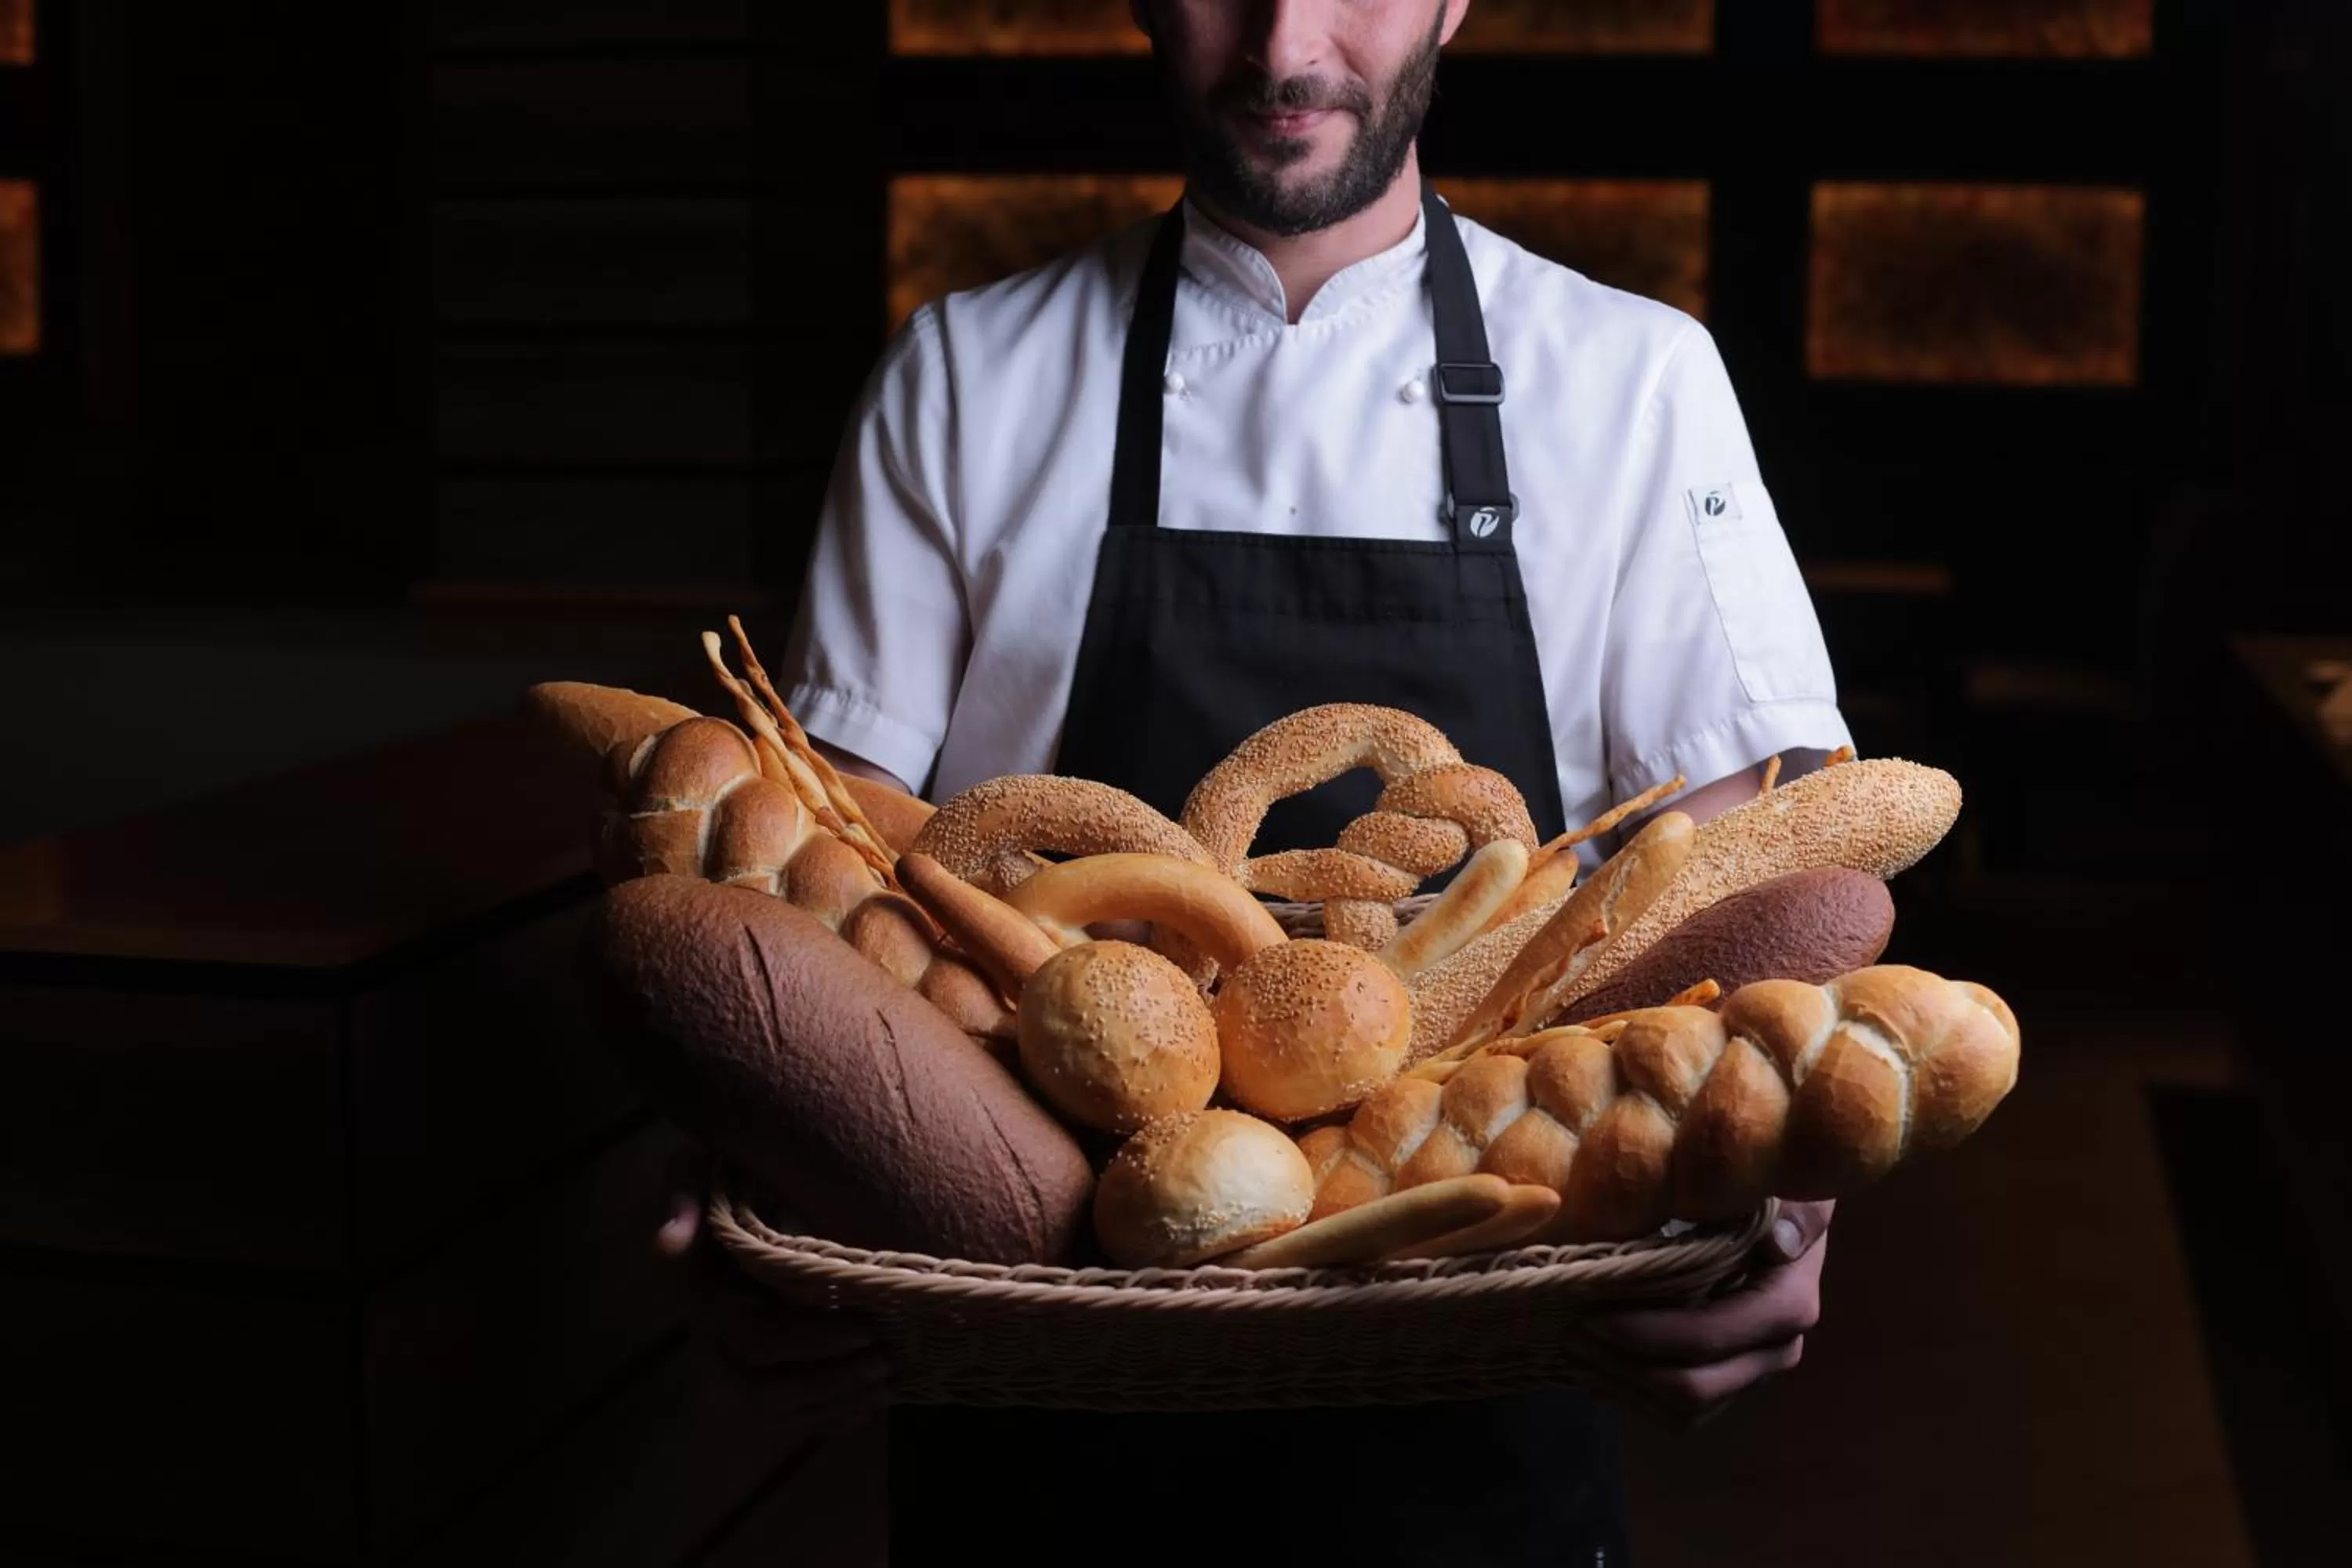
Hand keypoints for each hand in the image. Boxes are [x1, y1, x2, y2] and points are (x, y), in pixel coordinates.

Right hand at [656, 1142, 891, 1426]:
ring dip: (834, 1403)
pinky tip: (870, 1407)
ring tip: (889, 1382)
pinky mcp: (756, 1374)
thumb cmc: (720, 1172)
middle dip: (829, 1380)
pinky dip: (828, 1419)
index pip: (752, 1336)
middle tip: (887, 1360)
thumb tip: (669, 1242)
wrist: (724, 1188)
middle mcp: (708, 1338)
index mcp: (698, 1292)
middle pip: (763, 1389)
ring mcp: (730, 1361)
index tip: (866, 1326)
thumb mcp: (696, 1167)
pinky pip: (787, 1417)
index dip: (809, 1340)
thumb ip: (684, 1195)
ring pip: (777, 1411)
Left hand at [1583, 1200, 1832, 1429]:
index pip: (1710, 1336)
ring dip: (1622, 1385)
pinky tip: (1597, 1363)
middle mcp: (1775, 1351)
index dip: (1648, 1334)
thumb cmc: (1771, 1195)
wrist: (1780, 1220)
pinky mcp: (1729, 1384)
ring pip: (1682, 1411)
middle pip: (1693, 1386)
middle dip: (1624, 1366)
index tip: (1592, 1314)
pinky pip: (1678, 1415)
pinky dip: (1633, 1395)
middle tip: (1570, 1332)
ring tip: (1573, 1347)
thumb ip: (1792, 1211)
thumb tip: (1780, 1241)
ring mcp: (1752, 1373)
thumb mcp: (1788, 1190)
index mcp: (1786, 1305)